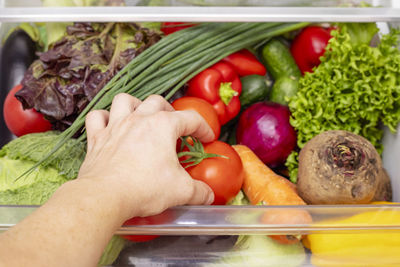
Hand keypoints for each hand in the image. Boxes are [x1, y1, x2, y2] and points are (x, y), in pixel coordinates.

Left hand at [78, 94, 214, 219]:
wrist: (106, 196)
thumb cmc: (144, 188)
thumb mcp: (181, 191)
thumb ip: (199, 191)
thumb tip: (208, 195)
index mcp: (162, 126)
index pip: (191, 119)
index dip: (203, 128)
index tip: (206, 138)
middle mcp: (138, 119)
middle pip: (157, 101)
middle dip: (170, 110)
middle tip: (175, 126)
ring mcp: (115, 126)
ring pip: (124, 100)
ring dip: (135, 104)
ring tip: (142, 115)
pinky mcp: (97, 138)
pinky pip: (97, 117)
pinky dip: (104, 117)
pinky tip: (110, 124)